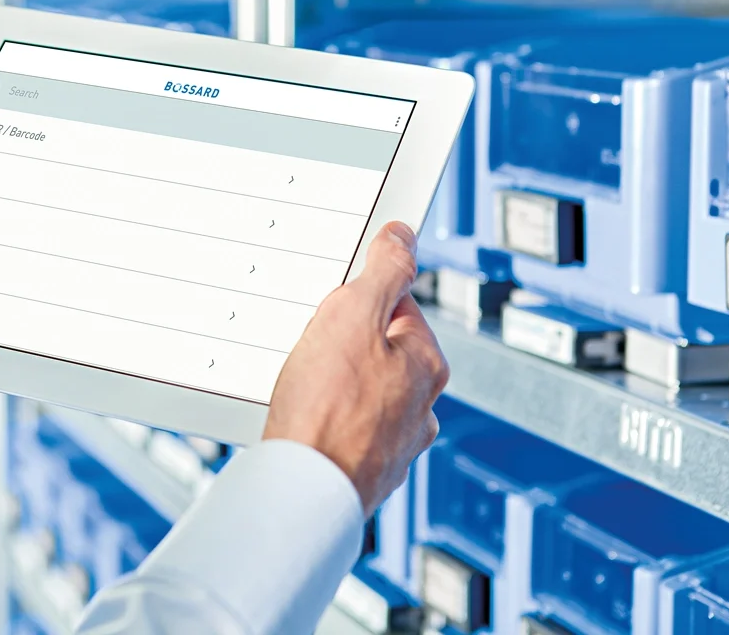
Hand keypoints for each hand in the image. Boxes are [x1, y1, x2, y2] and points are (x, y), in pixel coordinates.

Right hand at [263, 221, 448, 515]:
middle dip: (344, 344)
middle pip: (378, 349)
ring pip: (363, 392)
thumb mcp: (352, 314)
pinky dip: (327, 421)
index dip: (358, 299)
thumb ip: (383, 271)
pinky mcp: (366, 471)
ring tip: (304, 391)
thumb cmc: (326, 407)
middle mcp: (421, 406)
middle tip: (311, 352)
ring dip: (335, 385)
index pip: (397, 304)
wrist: (302, 490)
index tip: (333, 308)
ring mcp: (395, 443)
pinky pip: (346, 428)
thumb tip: (403, 237)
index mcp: (426, 364)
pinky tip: (305, 423)